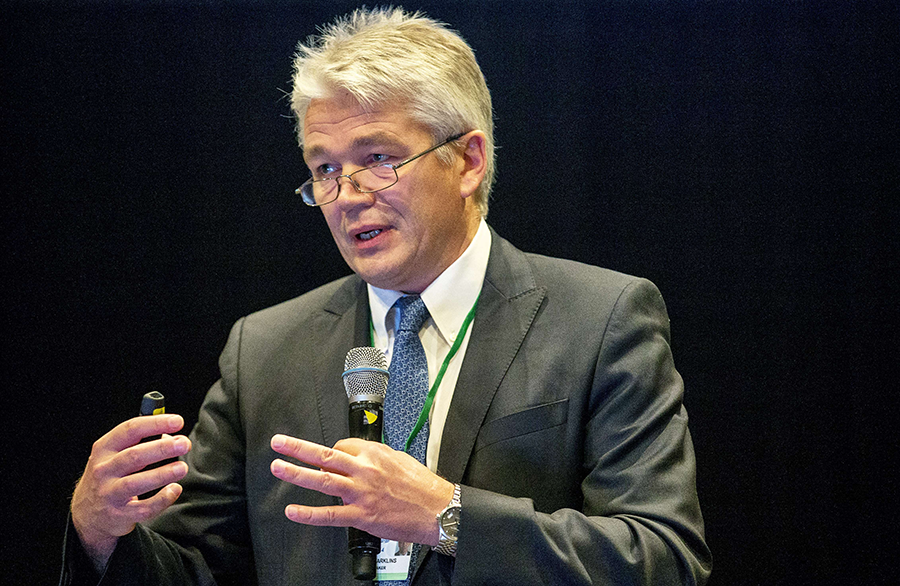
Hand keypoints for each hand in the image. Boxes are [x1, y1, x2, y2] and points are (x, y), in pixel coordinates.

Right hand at [70, 415, 191, 569]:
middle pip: (133, 456)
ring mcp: (109, 494)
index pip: (130, 430)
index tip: (177, 421)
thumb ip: (140, 443)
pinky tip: (175, 489)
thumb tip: (172, 437)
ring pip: (135, 483)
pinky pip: (143, 508)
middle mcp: (104, 470)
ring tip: (182, 467)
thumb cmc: (110, 476)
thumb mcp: (115, 455)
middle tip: (184, 444)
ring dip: (162, 474)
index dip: (155, 423)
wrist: (87, 513)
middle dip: (162, 448)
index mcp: (104, 449)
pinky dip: (161, 499)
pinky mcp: (119, 515)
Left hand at [270, 435, 453, 545]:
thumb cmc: (422, 485)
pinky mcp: (361, 516)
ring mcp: (361, 494)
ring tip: (278, 467)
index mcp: (374, 454)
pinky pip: (329, 515)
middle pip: (325, 455)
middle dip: (298, 448)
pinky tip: (293, 511)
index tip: (328, 458)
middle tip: (279, 442)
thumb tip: (358, 458)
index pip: (341, 446)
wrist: (437, 509)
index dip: (331, 452)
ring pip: (322, 480)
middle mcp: (364, 471)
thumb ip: (374, 457)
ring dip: (296, 473)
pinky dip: (308, 514)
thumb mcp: (399, 458)